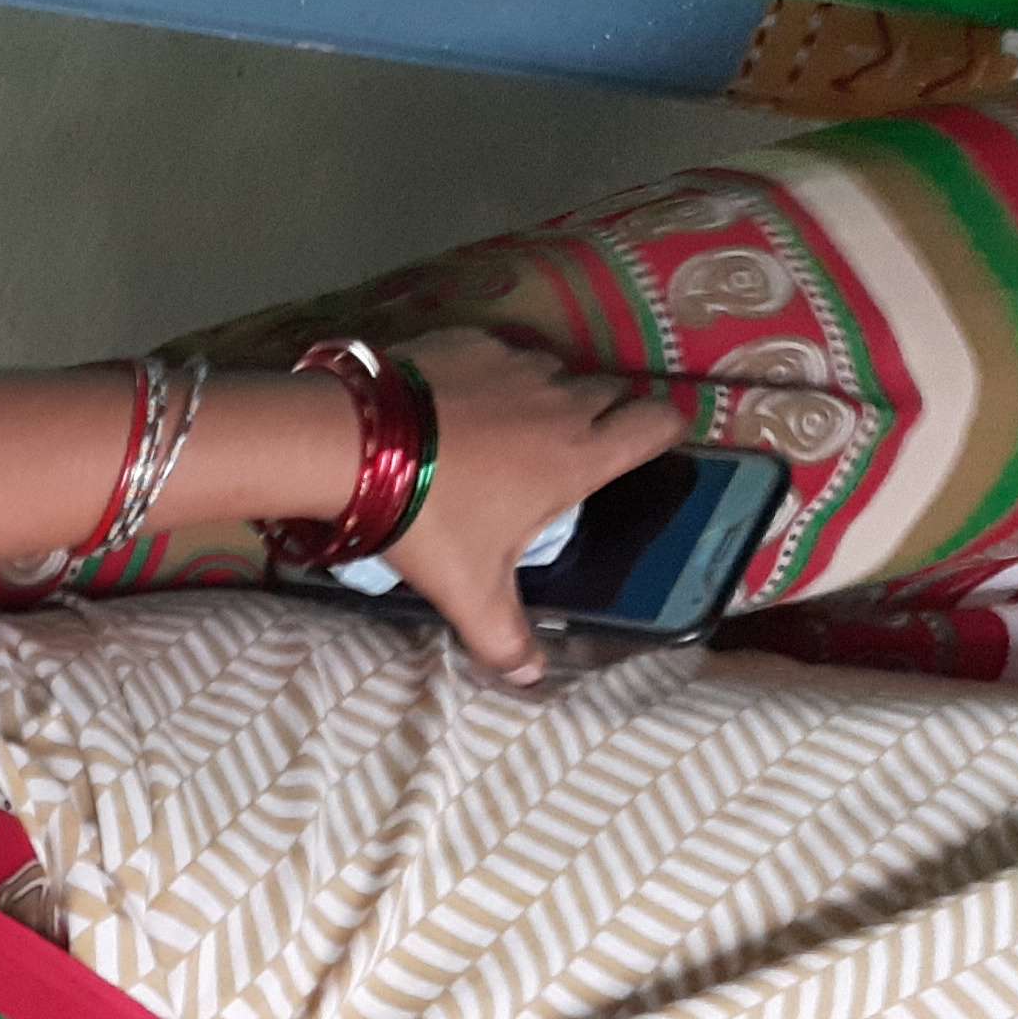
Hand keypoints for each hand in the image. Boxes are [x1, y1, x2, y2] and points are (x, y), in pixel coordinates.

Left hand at [378, 330, 690, 685]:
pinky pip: (497, 354)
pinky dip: (488, 375)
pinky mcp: (469, 339)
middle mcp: (561, 400)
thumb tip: (530, 678)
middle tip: (566, 454)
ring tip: (504, 434)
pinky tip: (452, 406)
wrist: (352, 443)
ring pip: (552, 372)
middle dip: (600, 417)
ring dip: (541, 396)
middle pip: (608, 395)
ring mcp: (515, 363)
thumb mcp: (468, 591)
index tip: (652, 446)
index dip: (665, 432)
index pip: (658, 424)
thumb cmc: (428, 518)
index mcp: (580, 455)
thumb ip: (504, 638)